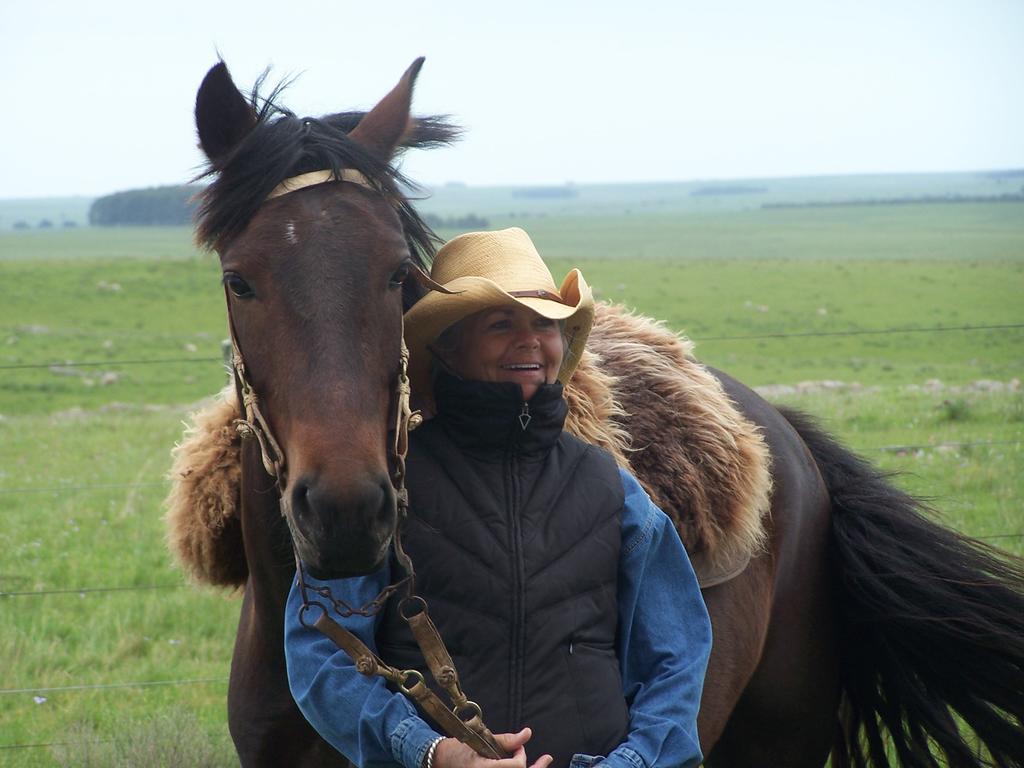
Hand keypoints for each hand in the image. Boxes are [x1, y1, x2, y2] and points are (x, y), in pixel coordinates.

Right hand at [433, 728, 553, 767]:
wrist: (442, 762)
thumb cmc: (459, 750)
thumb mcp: (480, 740)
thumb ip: (506, 740)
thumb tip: (527, 733)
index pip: (515, 767)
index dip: (521, 756)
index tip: (517, 747)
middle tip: (546, 759)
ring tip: (544, 762)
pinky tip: (528, 767)